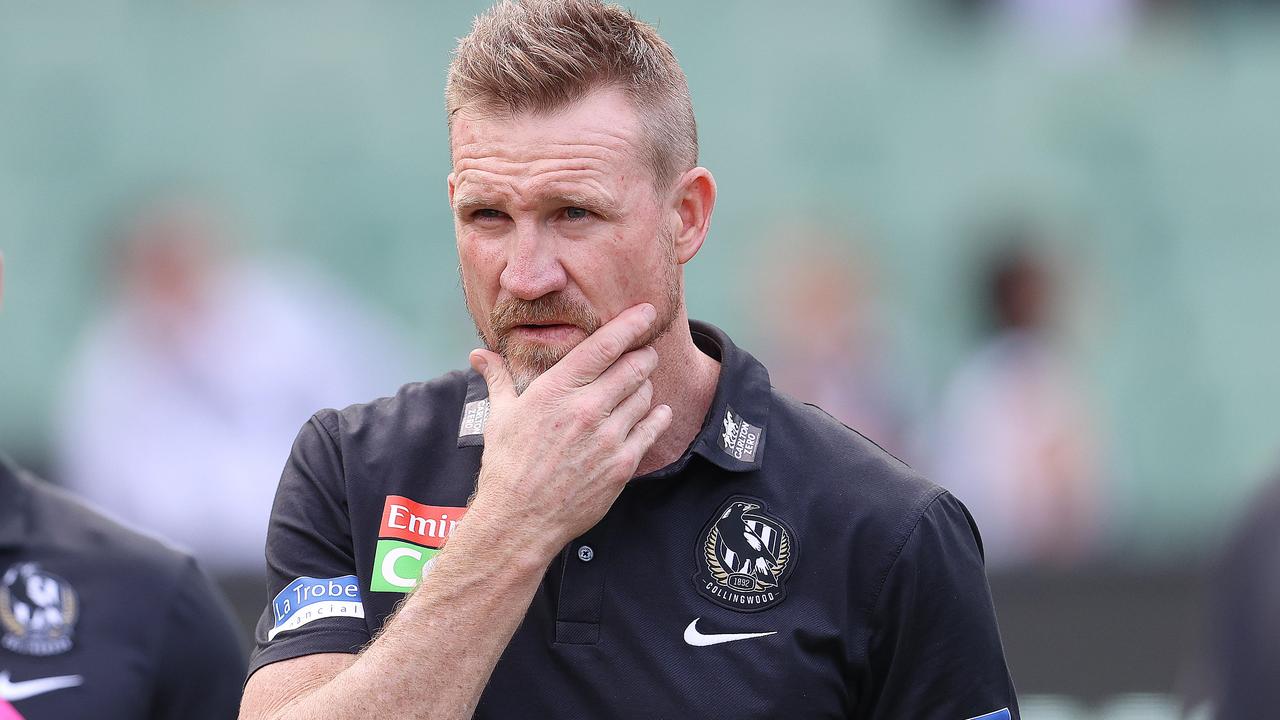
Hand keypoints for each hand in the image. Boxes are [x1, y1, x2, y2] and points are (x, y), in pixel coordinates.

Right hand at [466, 303, 673, 555]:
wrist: (519, 520)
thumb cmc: (507, 466)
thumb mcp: (499, 416)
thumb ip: (498, 379)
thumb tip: (479, 354)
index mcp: (555, 390)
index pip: (603, 346)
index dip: (630, 324)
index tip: (645, 311)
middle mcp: (585, 409)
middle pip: (634, 366)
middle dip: (643, 355)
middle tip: (643, 354)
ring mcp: (607, 438)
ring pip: (645, 394)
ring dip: (645, 386)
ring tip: (637, 388)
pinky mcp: (622, 464)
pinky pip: (653, 427)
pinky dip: (657, 416)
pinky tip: (653, 413)